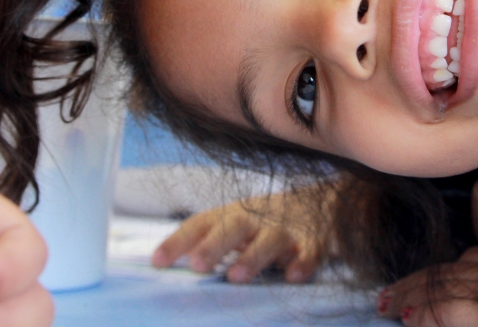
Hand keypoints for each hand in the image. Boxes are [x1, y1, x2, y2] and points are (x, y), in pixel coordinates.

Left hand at [151, 187, 330, 283]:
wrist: (320, 201)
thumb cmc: (265, 219)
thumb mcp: (235, 223)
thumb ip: (206, 240)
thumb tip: (163, 262)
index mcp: (232, 214)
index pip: (201, 224)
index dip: (179, 241)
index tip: (157, 261)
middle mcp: (256, 218)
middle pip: (234, 226)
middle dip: (215, 245)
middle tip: (197, 265)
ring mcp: (286, 228)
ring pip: (269, 239)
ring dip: (253, 257)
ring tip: (236, 276)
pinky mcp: (313, 240)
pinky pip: (310, 250)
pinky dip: (303, 262)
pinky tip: (293, 275)